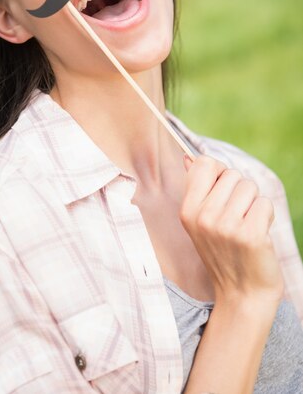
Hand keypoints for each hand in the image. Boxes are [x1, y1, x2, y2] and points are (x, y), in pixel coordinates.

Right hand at [179, 155, 283, 306]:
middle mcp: (203, 217)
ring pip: (250, 187)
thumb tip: (189, 158)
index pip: (205, 163)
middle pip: (232, 174)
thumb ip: (196, 188)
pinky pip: (265, 203)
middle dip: (240, 192)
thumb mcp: (199, 222)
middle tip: (237, 218)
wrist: (242, 295)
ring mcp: (226, 226)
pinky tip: (258, 234)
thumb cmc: (223, 253)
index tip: (224, 193)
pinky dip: (267, 216)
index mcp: (187, 210)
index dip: (220, 173)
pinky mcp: (250, 235)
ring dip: (254, 204)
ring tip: (247, 225)